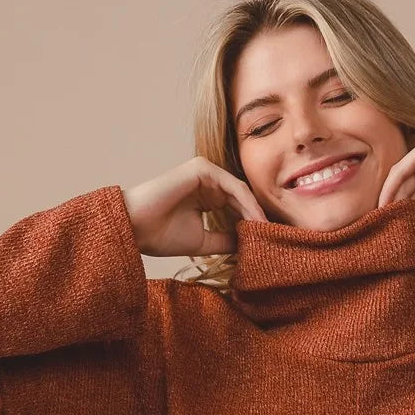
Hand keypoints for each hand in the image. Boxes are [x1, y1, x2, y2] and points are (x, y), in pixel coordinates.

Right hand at [121, 157, 268, 256]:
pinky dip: (246, 203)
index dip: (253, 224)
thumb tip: (250, 245)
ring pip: (240, 192)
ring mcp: (204, 173)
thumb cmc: (161, 235)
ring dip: (256, 212)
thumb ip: (226, 240)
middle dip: (260, 217)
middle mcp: (207, 182)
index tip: (270, 243)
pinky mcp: (201, 168)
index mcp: (206, 196)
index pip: (238, 208)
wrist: (136, 228)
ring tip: (269, 232)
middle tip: (278, 237)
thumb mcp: (204, 242)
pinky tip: (257, 220)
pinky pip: (232, 186)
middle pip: (242, 198)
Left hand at [378, 136, 414, 239]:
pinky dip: (392, 185)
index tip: (394, 230)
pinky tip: (387, 203)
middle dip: (393, 204)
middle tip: (381, 225)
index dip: (405, 211)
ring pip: (402, 176)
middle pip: (407, 184)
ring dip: (390, 197)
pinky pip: (403, 167)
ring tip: (382, 217)